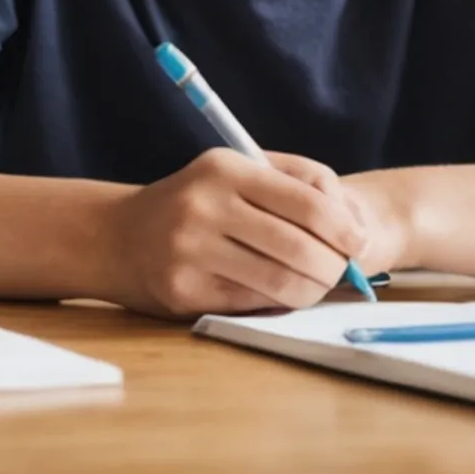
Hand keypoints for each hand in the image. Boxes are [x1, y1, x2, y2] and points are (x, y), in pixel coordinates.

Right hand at [106, 148, 373, 317]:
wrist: (117, 236)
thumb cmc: (195, 201)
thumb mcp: (236, 171)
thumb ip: (297, 182)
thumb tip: (352, 227)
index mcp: (225, 170)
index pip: (307, 202)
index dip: (343, 228)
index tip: (357, 243)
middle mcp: (205, 207)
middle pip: (299, 248)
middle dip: (333, 266)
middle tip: (340, 272)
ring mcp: (191, 251)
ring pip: (281, 283)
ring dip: (311, 290)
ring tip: (314, 284)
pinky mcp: (184, 290)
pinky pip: (252, 303)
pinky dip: (276, 301)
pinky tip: (276, 292)